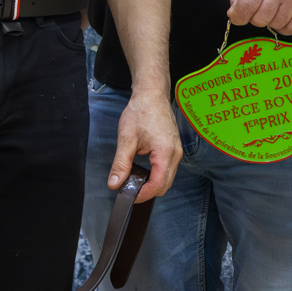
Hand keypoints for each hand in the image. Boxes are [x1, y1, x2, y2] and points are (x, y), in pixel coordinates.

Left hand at [110, 87, 181, 201]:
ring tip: (134, 180)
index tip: (129, 195)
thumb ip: (121, 164)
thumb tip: (115, 183)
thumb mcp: (126, 139)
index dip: (143, 194)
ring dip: (152, 183)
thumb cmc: (141, 111)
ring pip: (168, 178)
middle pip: (165, 185)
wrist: (152, 95)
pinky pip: (168, 169)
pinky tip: (144, 171)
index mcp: (166, 152)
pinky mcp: (174, 149)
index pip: (158, 184)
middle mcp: (175, 154)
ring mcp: (177, 151)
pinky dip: (157, 175)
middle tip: (130, 190)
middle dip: (148, 191)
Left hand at [227, 0, 291, 34]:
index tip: (240, 15)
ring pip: (276, 25)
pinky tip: (285, 13)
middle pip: (260, 19)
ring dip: (272, 20)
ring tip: (276, 5)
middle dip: (256, 16)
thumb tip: (234, 13)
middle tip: (262, 5)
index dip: (239, 16)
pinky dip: (285, 26)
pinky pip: (291, 29)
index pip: (245, 7)